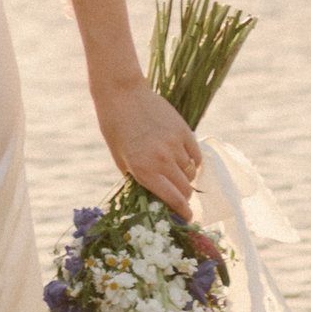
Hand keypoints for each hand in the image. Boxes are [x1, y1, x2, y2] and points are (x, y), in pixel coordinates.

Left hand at [95, 75, 202, 216]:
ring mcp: (175, 145)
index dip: (182, 212)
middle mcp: (162, 160)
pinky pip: (195, 155)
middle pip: (185, 189)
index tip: (186, 218)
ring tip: (175, 173)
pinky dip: (193, 162)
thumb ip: (138, 178)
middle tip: (180, 198)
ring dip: (186, 178)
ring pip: (191, 173)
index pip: (173, 199)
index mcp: (144, 170)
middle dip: (184, 197)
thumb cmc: (115, 127)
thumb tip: (154, 196)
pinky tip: (184, 160)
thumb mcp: (120, 158)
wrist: (122, 93)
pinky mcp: (184, 131)